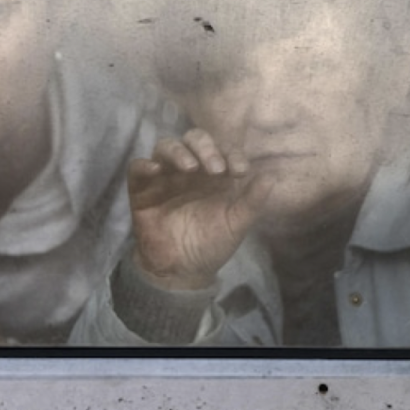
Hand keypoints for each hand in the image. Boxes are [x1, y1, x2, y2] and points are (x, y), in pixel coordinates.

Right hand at [127, 128, 273, 290]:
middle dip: (205, 147)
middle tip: (215, 169)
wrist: (182, 270)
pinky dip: (144, 164)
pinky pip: (137, 167)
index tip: (240, 171)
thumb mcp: (236, 224)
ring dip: (178, 151)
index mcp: (214, 173)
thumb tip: (272, 176)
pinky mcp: (141, 188)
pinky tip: (155, 170)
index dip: (232, 153)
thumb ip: (252, 201)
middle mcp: (189, 169)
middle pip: (193, 139)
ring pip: (166, 146)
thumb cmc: (211, 244)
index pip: (223, 149)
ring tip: (189, 168)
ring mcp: (165, 176)